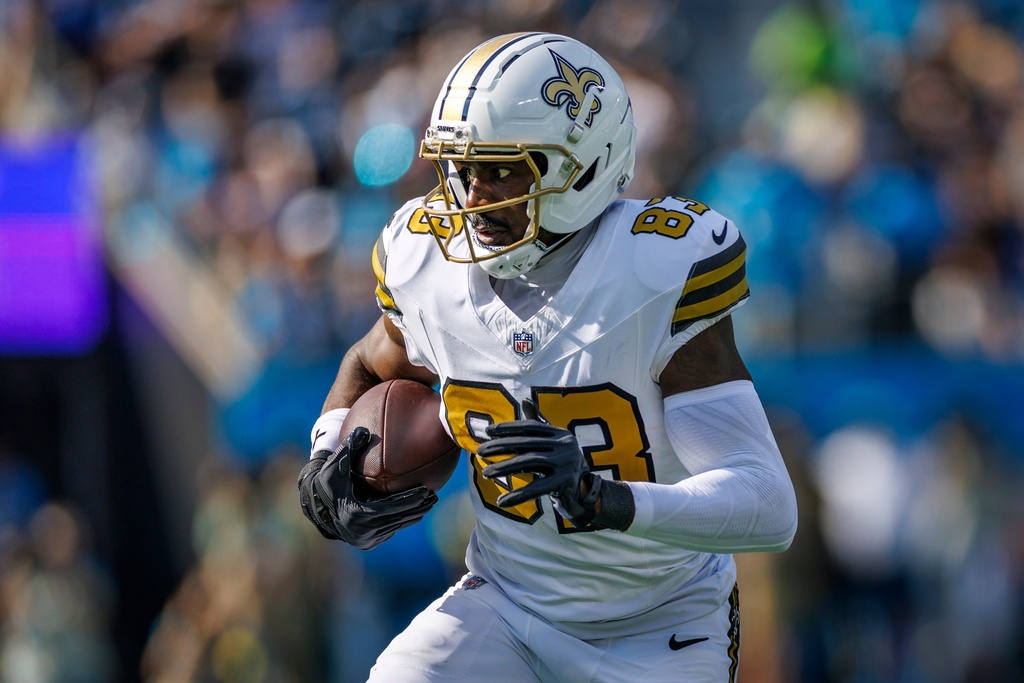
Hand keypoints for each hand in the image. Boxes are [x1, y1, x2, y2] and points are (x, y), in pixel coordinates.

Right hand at [298, 426, 437, 549]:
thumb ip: (349, 448)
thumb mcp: (334, 466)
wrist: (315, 506)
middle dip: (418, 508)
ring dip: (413, 515)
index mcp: (356, 515)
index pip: (391, 509)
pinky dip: (402, 520)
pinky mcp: (368, 542)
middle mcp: (362, 532)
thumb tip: (363, 429)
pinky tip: (415, 509)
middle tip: (434, 496)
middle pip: (398, 520)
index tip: (426, 490)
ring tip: (430, 502)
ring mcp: (366, 539)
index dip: (409, 501)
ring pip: (396, 527)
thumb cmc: (326, 483)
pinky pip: (390, 530)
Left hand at [478, 399, 601, 526]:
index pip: (530, 427)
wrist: (581, 492)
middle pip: (526, 444)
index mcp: (560, 434)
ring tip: (485, 473)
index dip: (508, 428)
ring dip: (503, 468)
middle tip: (479, 452)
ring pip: (528, 463)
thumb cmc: (559, 464)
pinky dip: (517, 496)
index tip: (487, 431)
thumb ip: (538, 423)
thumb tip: (525, 399)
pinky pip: (535, 488)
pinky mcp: (564, 483)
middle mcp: (566, 446)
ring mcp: (566, 464)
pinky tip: (501, 501)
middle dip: (500, 447)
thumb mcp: (550, 443)